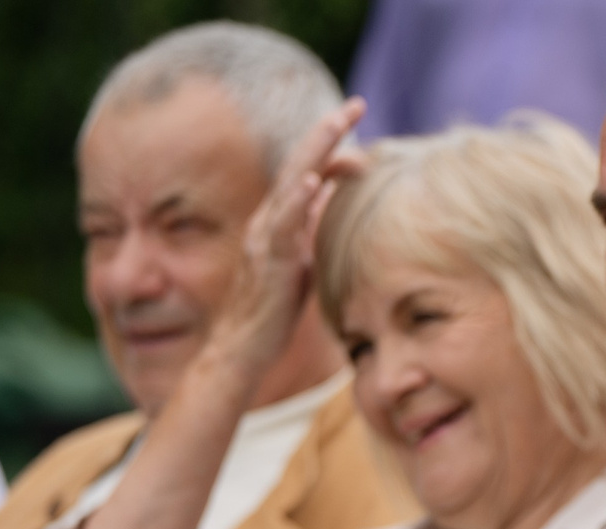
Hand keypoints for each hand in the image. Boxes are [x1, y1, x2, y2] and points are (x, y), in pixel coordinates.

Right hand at [204, 99, 366, 386]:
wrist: (243, 348)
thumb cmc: (274, 310)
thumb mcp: (303, 264)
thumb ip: (313, 233)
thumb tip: (332, 208)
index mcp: (280, 220)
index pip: (309, 172)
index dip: (334, 148)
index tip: (361, 125)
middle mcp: (269, 221)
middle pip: (300, 164)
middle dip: (327, 132)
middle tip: (354, 103)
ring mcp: (266, 238)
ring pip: (291, 185)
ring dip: (315, 152)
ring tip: (336, 124)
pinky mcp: (269, 262)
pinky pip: (282, 226)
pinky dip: (296, 201)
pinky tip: (313, 182)